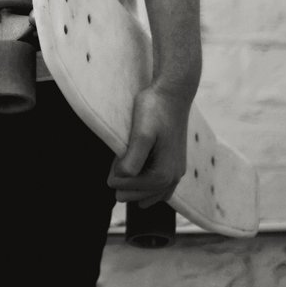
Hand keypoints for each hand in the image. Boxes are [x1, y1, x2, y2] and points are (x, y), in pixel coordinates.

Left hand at [107, 81, 191, 207]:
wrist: (172, 92)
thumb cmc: (155, 109)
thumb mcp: (141, 133)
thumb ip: (133, 158)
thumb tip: (120, 178)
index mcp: (164, 172)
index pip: (136, 188)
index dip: (119, 183)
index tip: (107, 176)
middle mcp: (175, 176)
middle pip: (145, 194)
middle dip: (127, 189)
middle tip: (110, 180)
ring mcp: (178, 170)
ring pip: (156, 193)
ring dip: (139, 191)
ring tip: (123, 185)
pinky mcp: (177, 162)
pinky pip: (165, 186)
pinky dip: (152, 190)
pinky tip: (142, 185)